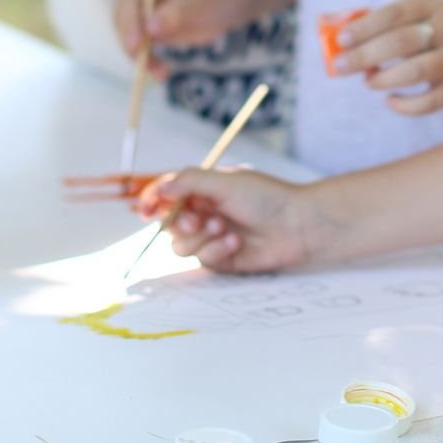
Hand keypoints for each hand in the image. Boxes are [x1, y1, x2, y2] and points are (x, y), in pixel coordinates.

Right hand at [114, 0, 259, 75]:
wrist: (229, 4)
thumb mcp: (197, 0)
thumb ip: (175, 13)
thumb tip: (150, 28)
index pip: (128, 2)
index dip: (129, 23)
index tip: (136, 44)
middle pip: (123, 23)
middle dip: (132, 44)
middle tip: (144, 62)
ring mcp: (143, 14)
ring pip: (131, 40)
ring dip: (140, 58)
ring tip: (160, 72)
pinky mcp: (151, 32)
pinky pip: (143, 51)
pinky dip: (149, 62)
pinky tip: (161, 73)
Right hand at [135, 167, 326, 272]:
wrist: (298, 225)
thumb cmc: (266, 197)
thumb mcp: (225, 182)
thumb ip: (189, 182)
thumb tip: (160, 188)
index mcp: (202, 189)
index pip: (165, 194)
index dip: (150, 201)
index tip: (144, 208)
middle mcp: (202, 212)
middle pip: (168, 223)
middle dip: (179, 223)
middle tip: (196, 221)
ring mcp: (210, 237)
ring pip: (181, 245)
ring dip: (202, 238)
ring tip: (225, 228)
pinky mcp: (220, 259)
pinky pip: (202, 259)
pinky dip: (217, 250)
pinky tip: (237, 241)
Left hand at [330, 0, 442, 115]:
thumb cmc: (435, 36)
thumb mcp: (419, 18)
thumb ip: (386, 27)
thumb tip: (343, 44)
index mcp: (432, 5)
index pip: (394, 13)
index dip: (365, 27)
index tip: (342, 40)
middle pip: (401, 42)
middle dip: (365, 55)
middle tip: (340, 66)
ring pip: (416, 71)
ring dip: (384, 79)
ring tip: (367, 82)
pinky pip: (428, 102)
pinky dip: (404, 105)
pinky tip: (389, 100)